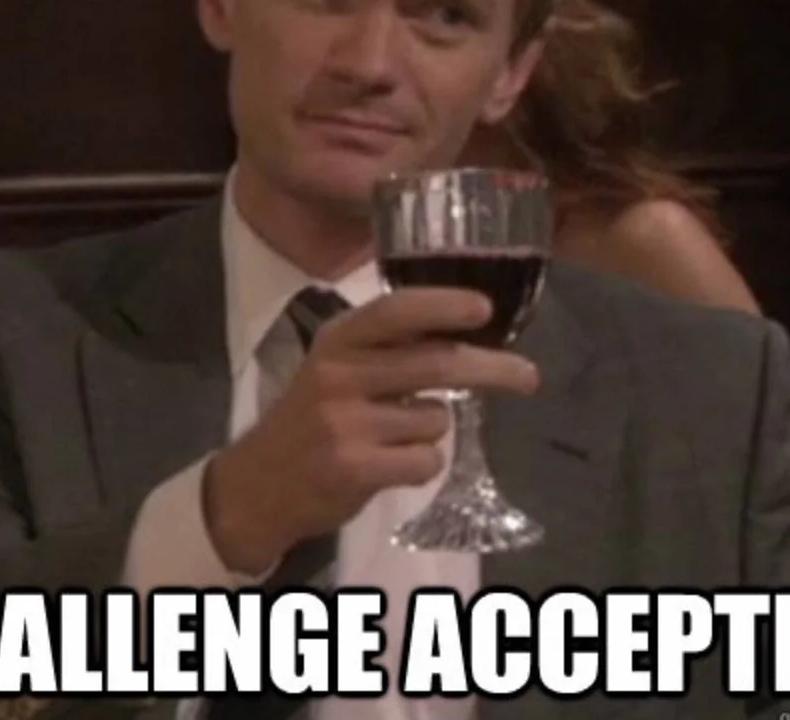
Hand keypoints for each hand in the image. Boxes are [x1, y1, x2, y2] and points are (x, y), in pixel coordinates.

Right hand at [204, 287, 538, 573]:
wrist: (260, 482)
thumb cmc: (313, 416)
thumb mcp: (336, 367)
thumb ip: (389, 350)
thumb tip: (467, 334)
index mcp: (338, 339)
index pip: (395, 310)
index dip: (442, 306)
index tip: (484, 307)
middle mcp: (338, 374)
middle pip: (434, 363)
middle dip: (491, 368)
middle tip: (528, 376)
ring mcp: (344, 422)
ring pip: (435, 420)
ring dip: (432, 430)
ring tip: (393, 437)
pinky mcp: (353, 467)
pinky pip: (426, 461)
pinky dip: (422, 464)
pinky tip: (389, 465)